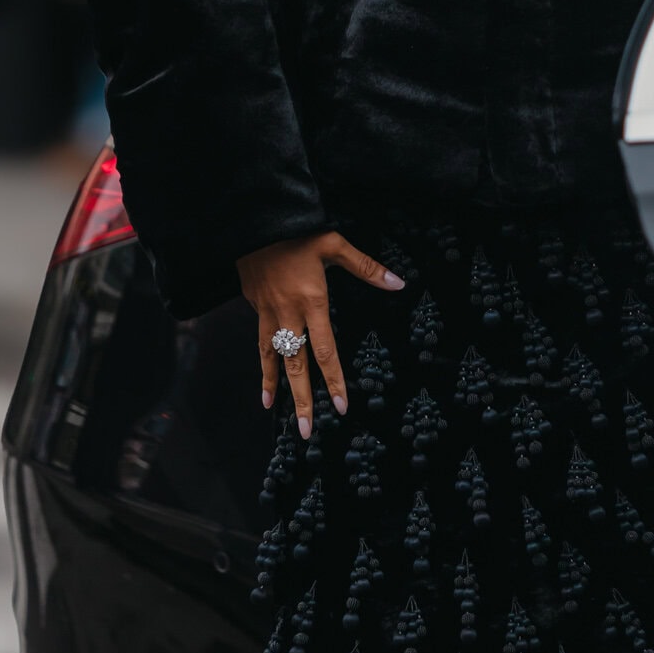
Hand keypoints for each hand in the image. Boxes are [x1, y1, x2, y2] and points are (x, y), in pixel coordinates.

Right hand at [238, 230, 402, 433]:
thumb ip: (367, 268)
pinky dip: (262, 366)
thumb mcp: (335, 244)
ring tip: (278, 414)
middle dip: (303, 400)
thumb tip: (399, 283)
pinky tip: (264, 386)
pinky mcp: (255, 307)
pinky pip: (260, 343)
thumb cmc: (298, 232)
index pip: (325, 350)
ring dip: (278, 388)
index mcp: (312, 301)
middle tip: (307, 431)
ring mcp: (269, 313)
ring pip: (274, 359)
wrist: (254, 221)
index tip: (341, 406)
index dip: (333, 379)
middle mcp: (290, 314)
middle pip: (297, 365)